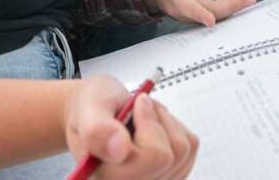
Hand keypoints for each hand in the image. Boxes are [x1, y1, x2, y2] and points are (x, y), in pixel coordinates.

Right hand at [64, 74, 197, 178]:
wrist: (98, 110)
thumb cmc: (93, 107)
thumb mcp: (89, 107)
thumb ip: (97, 129)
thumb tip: (119, 150)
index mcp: (107, 178)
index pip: (152, 158)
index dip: (147, 124)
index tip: (134, 105)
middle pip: (169, 156)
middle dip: (156, 120)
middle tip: (135, 108)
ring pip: (182, 150)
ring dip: (164, 122)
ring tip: (141, 118)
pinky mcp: (170, 178)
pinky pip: (189, 149)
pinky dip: (173, 128)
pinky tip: (151, 129)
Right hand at [140, 0, 259, 25]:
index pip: (184, 5)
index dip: (197, 13)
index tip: (210, 21)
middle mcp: (185, 8)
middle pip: (209, 12)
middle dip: (231, 6)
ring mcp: (195, 13)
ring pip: (217, 14)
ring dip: (237, 6)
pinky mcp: (204, 12)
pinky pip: (221, 12)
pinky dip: (236, 5)